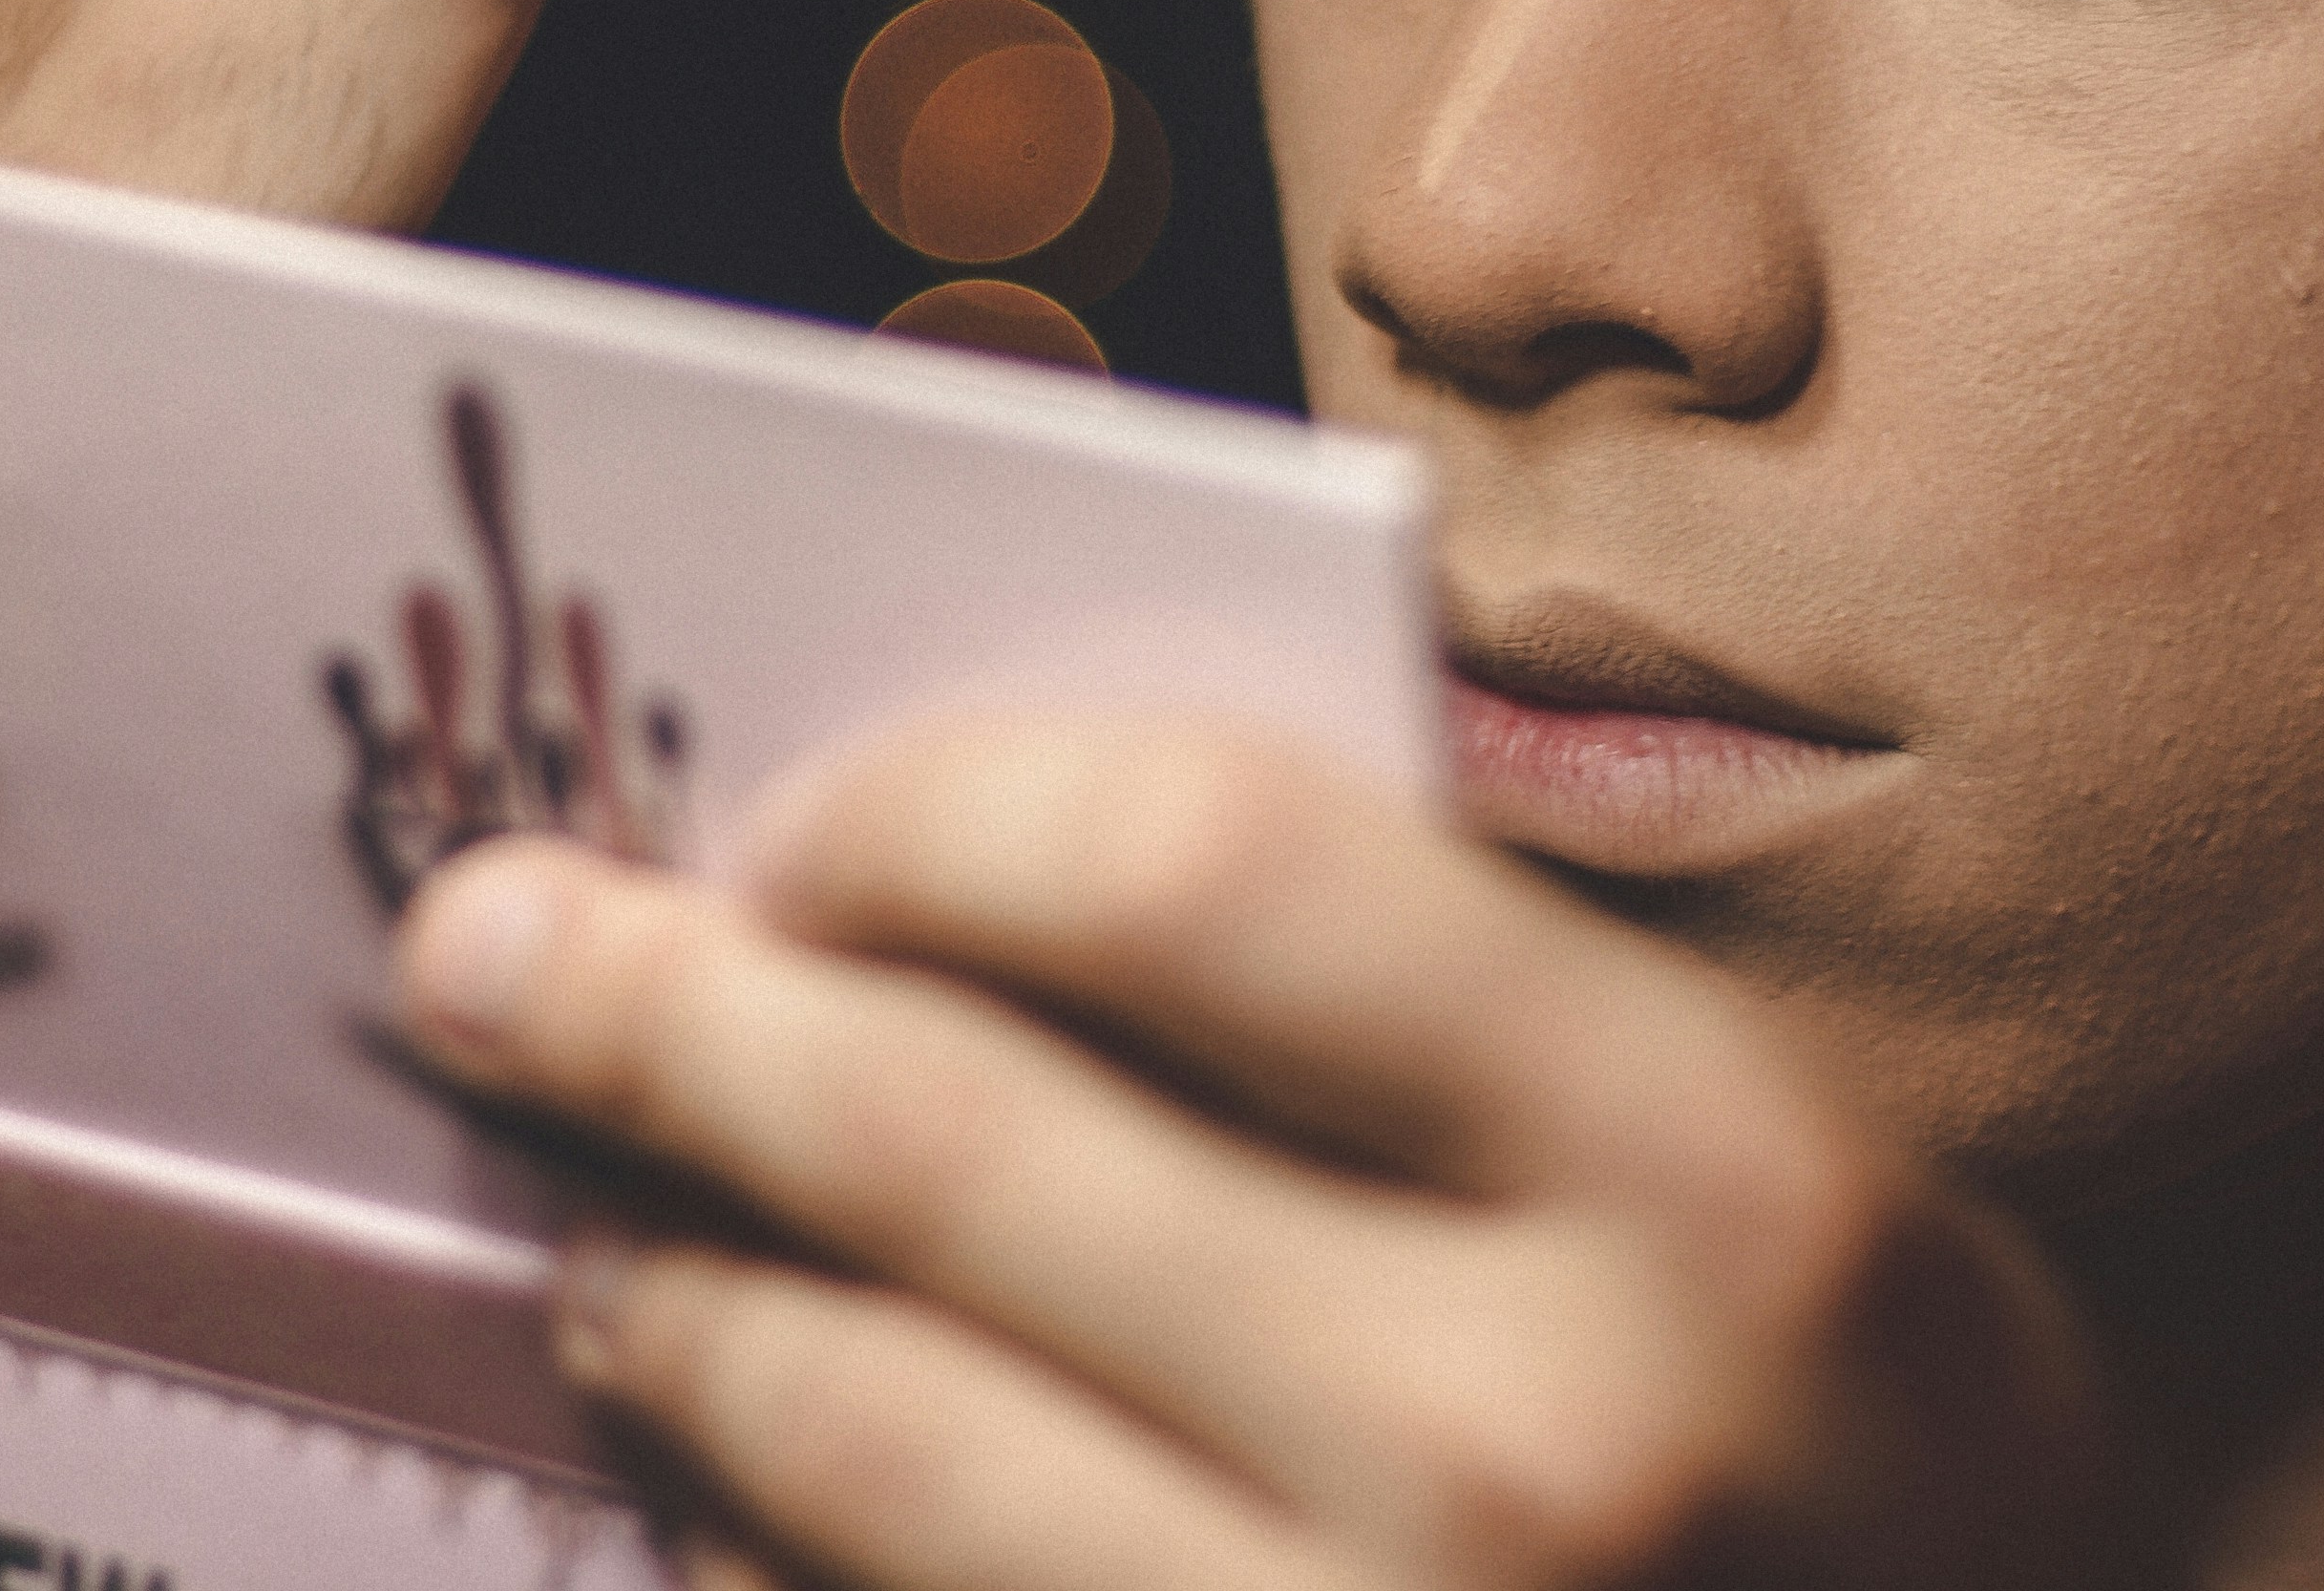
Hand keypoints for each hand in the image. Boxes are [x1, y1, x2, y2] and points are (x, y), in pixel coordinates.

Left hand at [391, 720, 2119, 1590]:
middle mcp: (1549, 1458)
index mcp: (1717, 1192)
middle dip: (665, 1018)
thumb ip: (1420, 1005)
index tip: (794, 812)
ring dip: (678, 1309)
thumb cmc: (1837, 1467)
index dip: (931, 809)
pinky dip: (762, 1569)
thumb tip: (939, 877)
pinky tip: (730, 1507)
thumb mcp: (1743, 1187)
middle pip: (958, 1148)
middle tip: (486, 951)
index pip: (1194, 869)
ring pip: (867, 1443)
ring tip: (605, 1247)